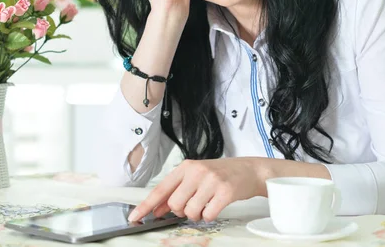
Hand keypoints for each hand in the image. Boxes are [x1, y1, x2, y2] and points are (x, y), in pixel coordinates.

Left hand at [128, 158, 265, 222]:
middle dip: (181, 211)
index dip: (146, 205)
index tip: (135, 216)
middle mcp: (196, 172)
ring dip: (197, 214)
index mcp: (186, 167)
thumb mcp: (195, 177)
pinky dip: (209, 216)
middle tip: (193, 204)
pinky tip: (214, 206)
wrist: (249, 170)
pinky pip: (208, 215)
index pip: (160, 189)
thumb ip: (176, 191)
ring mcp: (211, 181)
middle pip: (175, 204)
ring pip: (190, 211)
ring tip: (205, 204)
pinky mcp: (225, 192)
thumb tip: (157, 209)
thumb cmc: (220, 174)